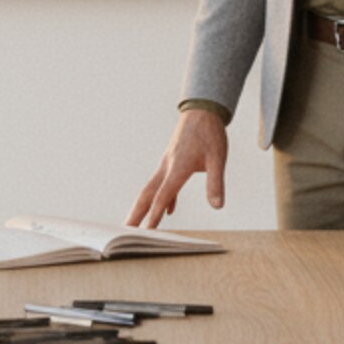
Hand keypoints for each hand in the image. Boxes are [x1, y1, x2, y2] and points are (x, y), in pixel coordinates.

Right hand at [128, 109, 227, 229]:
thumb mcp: (218, 158)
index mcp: (177, 167)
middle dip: (136, 213)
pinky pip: (163, 184)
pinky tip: (168, 210)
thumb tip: (217, 206)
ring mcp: (167, 164)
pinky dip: (163, 199)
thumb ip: (215, 183)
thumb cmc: (210, 132)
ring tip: (137, 223)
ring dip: (143, 207)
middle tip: (125, 231)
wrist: (202, 110)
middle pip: (147, 194)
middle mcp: (167, 167)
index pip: (163, 196)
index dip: (154, 215)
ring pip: (152, 189)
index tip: (146, 232)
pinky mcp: (172, 162)